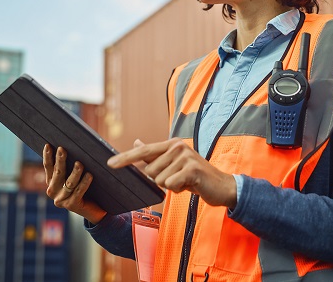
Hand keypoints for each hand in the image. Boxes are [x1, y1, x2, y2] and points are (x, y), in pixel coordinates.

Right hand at [43, 144, 106, 223]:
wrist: (93, 210)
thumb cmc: (85, 188)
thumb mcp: (74, 176)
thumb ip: (70, 165)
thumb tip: (73, 147)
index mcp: (51, 182)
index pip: (48, 167)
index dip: (47, 156)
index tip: (48, 145)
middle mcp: (53, 191)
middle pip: (57, 173)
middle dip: (60, 161)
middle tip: (62, 149)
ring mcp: (61, 200)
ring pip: (69, 183)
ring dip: (74, 173)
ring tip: (80, 164)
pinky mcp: (72, 205)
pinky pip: (79, 192)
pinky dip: (84, 183)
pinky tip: (89, 175)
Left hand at [108, 138, 236, 208]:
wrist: (222, 186)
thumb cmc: (195, 177)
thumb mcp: (174, 164)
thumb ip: (155, 155)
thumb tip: (136, 142)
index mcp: (171, 144)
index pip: (143, 151)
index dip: (126, 158)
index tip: (110, 164)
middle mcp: (177, 146)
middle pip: (150, 171)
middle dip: (161, 181)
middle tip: (178, 179)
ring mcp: (185, 156)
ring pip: (160, 180)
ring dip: (171, 186)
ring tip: (185, 182)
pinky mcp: (191, 169)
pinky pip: (171, 185)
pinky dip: (179, 190)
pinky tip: (190, 186)